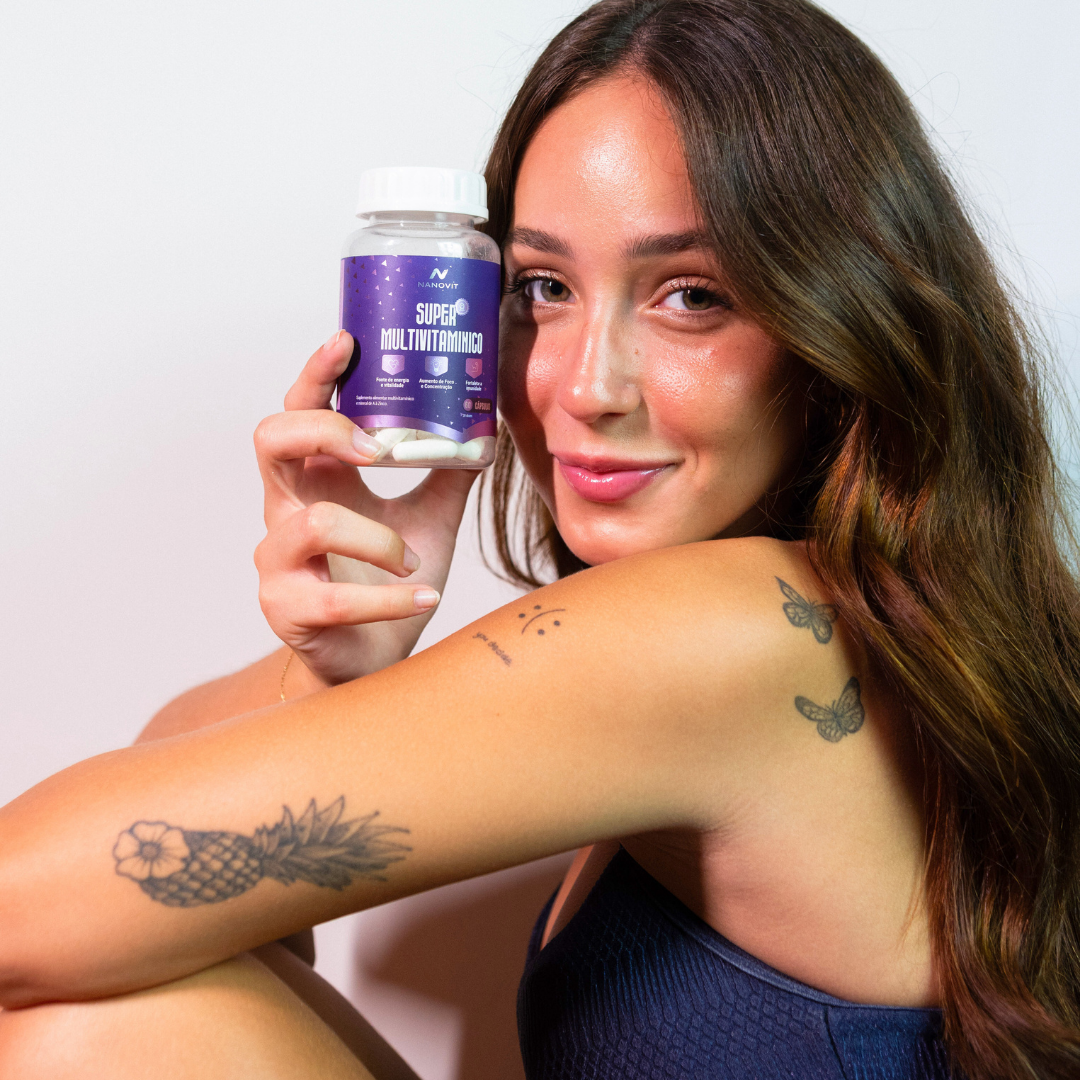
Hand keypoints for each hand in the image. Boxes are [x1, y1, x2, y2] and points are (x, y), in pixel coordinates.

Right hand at [254, 331, 480, 685]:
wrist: (374, 659)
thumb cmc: (391, 582)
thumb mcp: (430, 517)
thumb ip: (449, 472)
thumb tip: (488, 425)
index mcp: (317, 479)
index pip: (300, 410)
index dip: (316, 375)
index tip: (347, 341)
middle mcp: (285, 510)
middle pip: (271, 440)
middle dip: (324, 430)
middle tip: (376, 449)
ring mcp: (279, 560)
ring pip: (314, 523)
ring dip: (379, 539)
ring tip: (413, 562)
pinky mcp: (288, 608)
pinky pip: (336, 596)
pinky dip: (388, 598)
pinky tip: (424, 599)